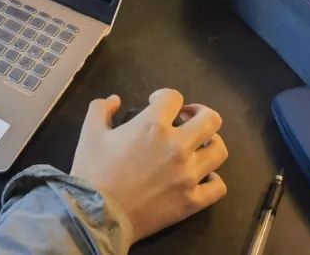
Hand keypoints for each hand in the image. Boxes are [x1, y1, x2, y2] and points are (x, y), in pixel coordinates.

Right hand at [70, 89, 227, 244]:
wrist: (99, 213)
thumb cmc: (94, 170)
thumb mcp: (89, 132)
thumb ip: (101, 108)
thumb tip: (115, 100)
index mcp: (152, 125)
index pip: (173, 97)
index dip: (164, 96)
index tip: (155, 103)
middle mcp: (178, 146)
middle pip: (211, 119)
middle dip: (199, 113)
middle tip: (186, 119)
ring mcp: (189, 175)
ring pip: (219, 150)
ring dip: (209, 143)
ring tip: (196, 147)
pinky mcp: (193, 200)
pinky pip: (218, 186)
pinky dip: (212, 179)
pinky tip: (200, 176)